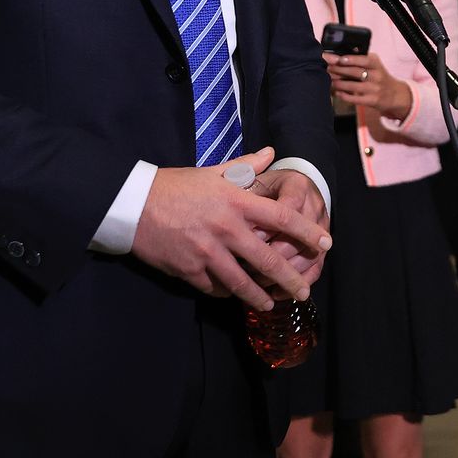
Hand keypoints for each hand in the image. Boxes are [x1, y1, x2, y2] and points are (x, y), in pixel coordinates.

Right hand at [131, 148, 331, 311]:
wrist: (133, 203)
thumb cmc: (175, 185)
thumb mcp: (212, 171)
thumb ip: (245, 166)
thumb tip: (272, 153)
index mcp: (235, 201)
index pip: (281, 218)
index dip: (306, 232)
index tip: (325, 242)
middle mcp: (225, 229)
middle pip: (268, 259)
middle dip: (290, 278)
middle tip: (304, 291)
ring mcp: (207, 252)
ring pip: (242, 282)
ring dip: (259, 296)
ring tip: (271, 304)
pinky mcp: (188, 270)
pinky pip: (215, 287)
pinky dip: (226, 292)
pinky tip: (233, 295)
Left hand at [252, 165, 331, 295]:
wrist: (295, 186)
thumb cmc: (268, 186)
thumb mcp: (256, 180)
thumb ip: (245, 193)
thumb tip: (233, 215)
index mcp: (297, 186)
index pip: (285, 211)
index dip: (266, 229)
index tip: (247, 239)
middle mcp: (314, 207)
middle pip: (297, 239)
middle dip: (271, 257)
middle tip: (246, 267)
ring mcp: (322, 229)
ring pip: (307, 258)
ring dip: (282, 275)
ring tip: (257, 283)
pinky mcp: (322, 247)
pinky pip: (315, 269)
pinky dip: (295, 283)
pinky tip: (276, 292)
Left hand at [324, 51, 411, 119]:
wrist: (395, 95)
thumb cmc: (379, 77)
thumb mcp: (375, 65)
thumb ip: (361, 59)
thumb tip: (339, 54)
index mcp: (376, 64)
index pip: (364, 59)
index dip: (351, 59)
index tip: (339, 59)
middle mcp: (377, 76)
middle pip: (355, 72)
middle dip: (339, 70)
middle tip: (327, 68)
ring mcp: (375, 89)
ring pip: (353, 85)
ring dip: (338, 83)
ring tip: (329, 80)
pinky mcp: (372, 101)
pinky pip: (356, 98)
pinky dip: (345, 95)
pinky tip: (337, 92)